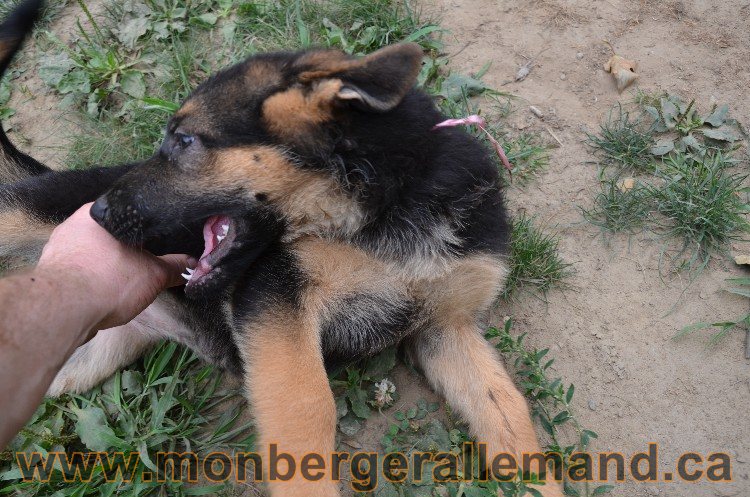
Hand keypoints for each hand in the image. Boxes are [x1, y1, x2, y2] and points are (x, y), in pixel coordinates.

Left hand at [37, 203, 193, 332]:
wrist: (66, 309)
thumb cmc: (108, 281)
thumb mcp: (154, 275)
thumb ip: (175, 267)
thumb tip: (191, 264)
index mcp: (98, 212)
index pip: (127, 217)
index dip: (144, 233)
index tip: (154, 248)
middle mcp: (73, 224)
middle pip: (109, 236)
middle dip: (124, 253)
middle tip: (141, 268)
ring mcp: (58, 248)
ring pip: (92, 255)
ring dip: (105, 268)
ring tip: (121, 283)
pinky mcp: (49, 272)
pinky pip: (77, 272)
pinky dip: (90, 282)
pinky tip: (101, 294)